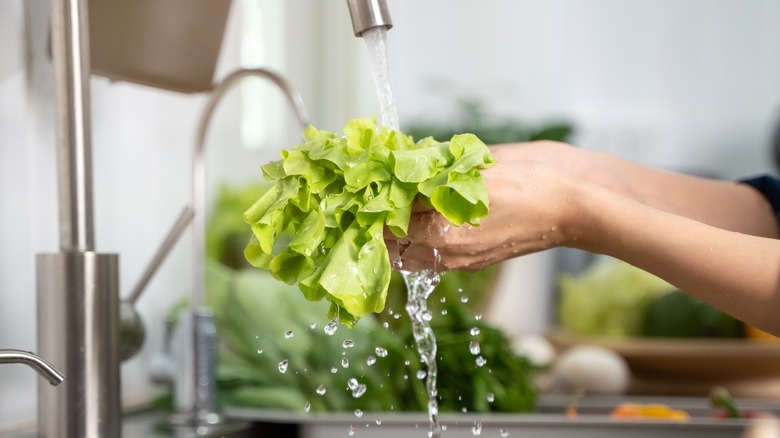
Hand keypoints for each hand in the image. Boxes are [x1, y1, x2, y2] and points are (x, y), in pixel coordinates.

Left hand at [385, 159, 579, 271]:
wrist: (570, 211)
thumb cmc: (530, 186)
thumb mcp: (477, 174)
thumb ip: (434, 177)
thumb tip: (400, 172)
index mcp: (445, 233)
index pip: (389, 224)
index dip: (372, 207)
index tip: (362, 191)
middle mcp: (449, 254)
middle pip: (392, 248)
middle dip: (377, 227)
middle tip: (368, 203)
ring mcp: (460, 262)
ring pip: (408, 259)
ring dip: (393, 239)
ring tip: (387, 214)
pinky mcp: (471, 262)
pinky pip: (429, 261)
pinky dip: (414, 245)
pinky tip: (417, 223)